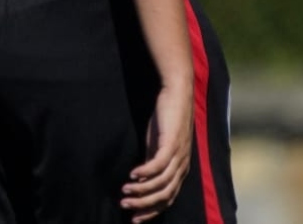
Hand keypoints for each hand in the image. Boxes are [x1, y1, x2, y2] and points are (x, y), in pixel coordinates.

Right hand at [121, 83, 193, 220]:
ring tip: (124, 194)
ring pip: (161, 184)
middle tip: (125, 208)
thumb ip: (152, 161)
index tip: (135, 218)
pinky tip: (132, 174)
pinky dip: (145, 173)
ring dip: (142, 191)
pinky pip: (158, 164)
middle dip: (145, 206)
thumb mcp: (157, 145)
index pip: (168, 199)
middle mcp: (182, 167)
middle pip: (165, 196)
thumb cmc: (166, 119)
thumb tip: (139, 178)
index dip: (152, 211)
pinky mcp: (172, 144)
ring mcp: (178, 156)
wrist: (177, 95)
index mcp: (180, 169)